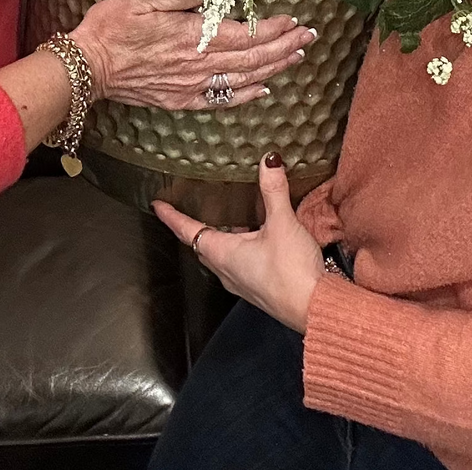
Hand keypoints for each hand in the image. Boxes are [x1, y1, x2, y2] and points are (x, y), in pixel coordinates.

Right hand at [71, 0, 313, 110]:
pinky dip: (247, 94)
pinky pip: (223, 99)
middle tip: (309, 37)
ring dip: (274, 67)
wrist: (87, 67)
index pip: (245, 33)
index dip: (273, 28)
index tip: (295, 20)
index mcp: (192, 36)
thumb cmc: (112, 26)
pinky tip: (263, 88)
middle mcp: (198, 64)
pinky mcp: (181, 100)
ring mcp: (191, 86)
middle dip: (285, 46)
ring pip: (244, 79)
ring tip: (296, 57)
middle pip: (252, 57)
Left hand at [153, 153, 325, 332]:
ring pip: (222, 254)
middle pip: (203, 244)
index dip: (172, 217)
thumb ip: (273, 191)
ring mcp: (242, 281)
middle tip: (190, 207)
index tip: (157, 205)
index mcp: (223, 255)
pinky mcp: (259, 287)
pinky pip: (240, 262)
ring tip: (227, 214)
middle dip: (195, 226)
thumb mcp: (282, 224)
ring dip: (221, 235)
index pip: (188, 232)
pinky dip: (240, 244)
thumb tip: (268, 161)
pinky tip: (257, 234)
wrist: (314, 309)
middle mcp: (227, 271)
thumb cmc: (291, 273)